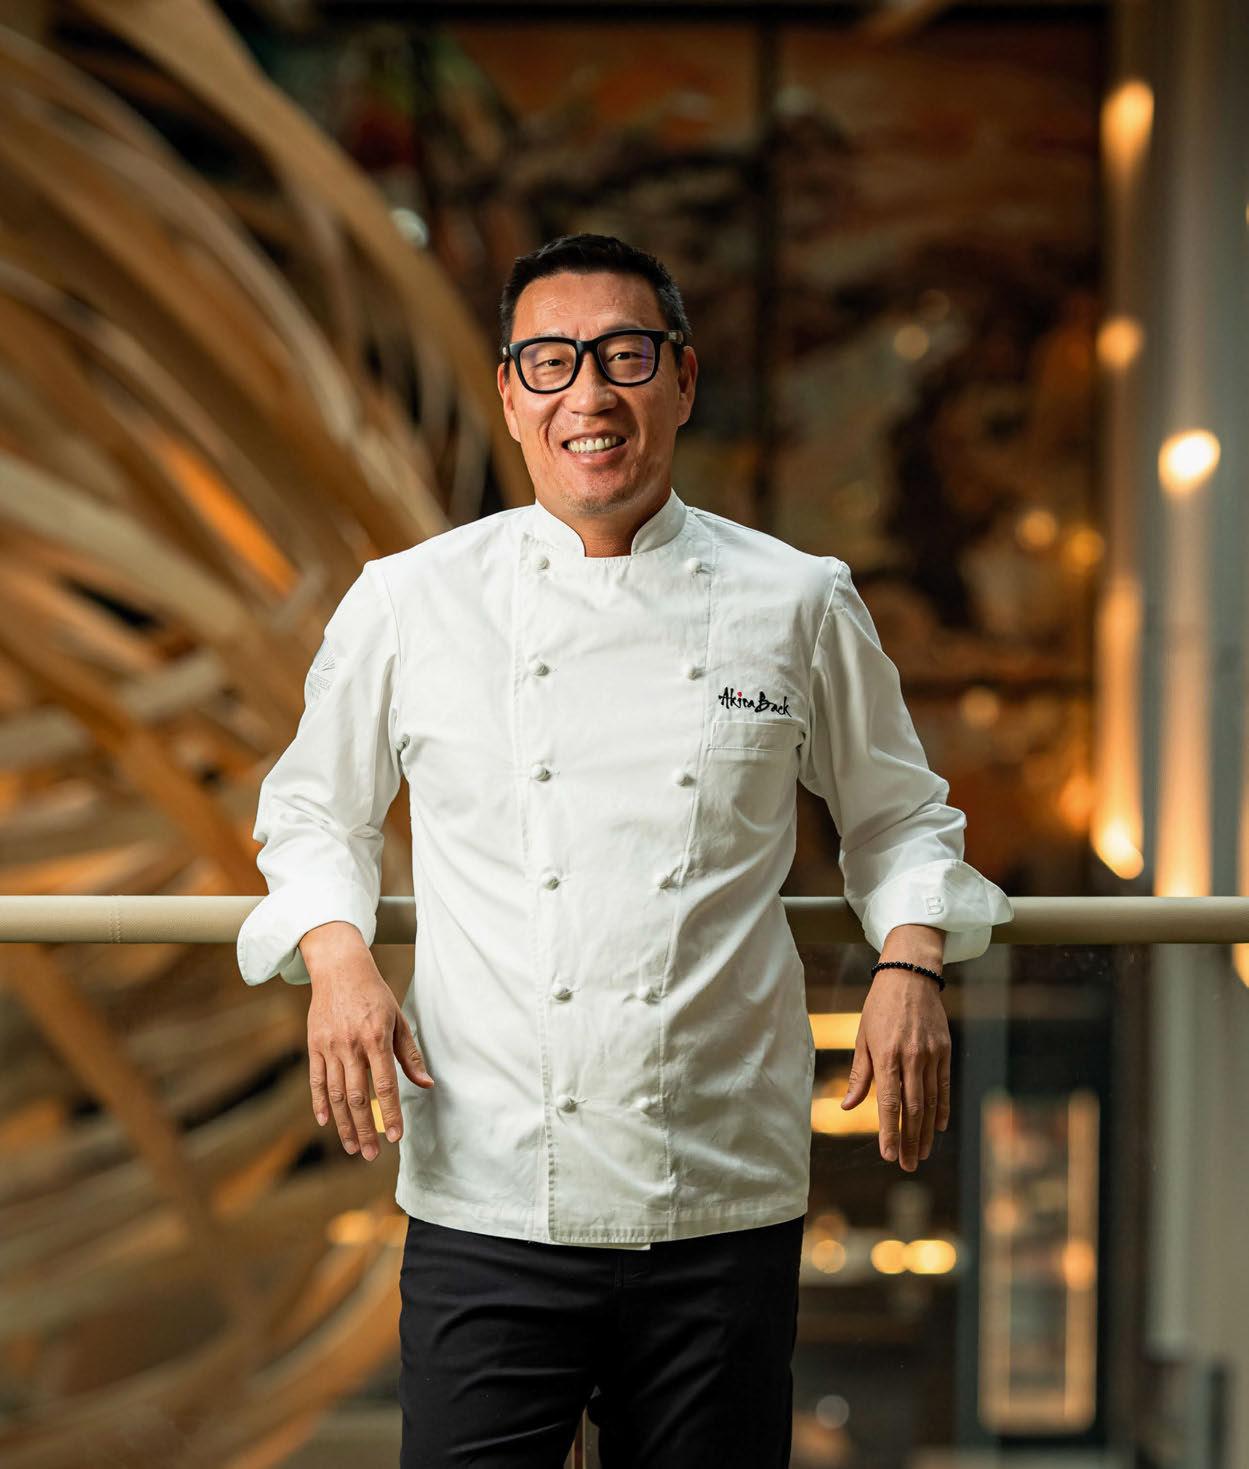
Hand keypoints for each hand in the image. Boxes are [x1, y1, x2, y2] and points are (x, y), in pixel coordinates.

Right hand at [301, 922, 433, 1159]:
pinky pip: (316, 1080)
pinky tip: (327, 1121)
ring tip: (352, 1147)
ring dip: (344, 1124)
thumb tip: (427, 1084)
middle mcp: (351, 1045)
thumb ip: (410, 1055)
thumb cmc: (375, 995)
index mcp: (377, 1038)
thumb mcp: (398, 1019)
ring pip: (336, 1094)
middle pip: (359, 1097)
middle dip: (366, 1129)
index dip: (392, 1113)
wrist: (339, 968)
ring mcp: (330, 1046)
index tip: (397, 1137)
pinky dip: (320, 1103)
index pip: (385, 1085)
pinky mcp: (314, 1045)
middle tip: (372, 1154)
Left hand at [840, 949, 949, 1171]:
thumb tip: (849, 1107)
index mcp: (886, 1055)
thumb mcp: (862, 1037)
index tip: (887, 1155)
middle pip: (912, 1108)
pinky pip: (944, 1086)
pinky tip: (937, 1127)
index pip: (889, 1102)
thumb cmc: (879, 1007)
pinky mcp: (944, 1050)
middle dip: (909, 1140)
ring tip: (921, 1153)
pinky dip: (942, 1109)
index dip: (889, 1131)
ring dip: (926, 1131)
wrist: (910, 976)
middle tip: (906, 1165)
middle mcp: (911, 1058)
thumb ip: (859, 1075)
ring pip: (931, 1101)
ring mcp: (931, 1055)